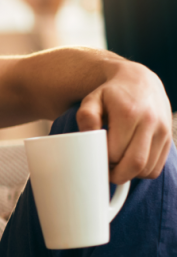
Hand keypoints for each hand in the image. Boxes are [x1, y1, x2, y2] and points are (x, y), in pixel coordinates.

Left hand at [76, 60, 172, 183]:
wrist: (139, 81)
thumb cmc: (111, 94)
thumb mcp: (92, 100)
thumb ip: (86, 117)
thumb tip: (88, 138)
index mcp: (128, 113)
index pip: (115, 152)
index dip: (103, 161)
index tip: (96, 160)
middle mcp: (150, 122)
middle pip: (135, 164)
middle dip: (117, 175)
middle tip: (105, 172)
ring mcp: (163, 131)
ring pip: (148, 169)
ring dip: (130, 174)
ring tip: (117, 165)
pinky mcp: (168, 138)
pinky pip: (157, 167)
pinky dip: (142, 171)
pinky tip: (130, 162)